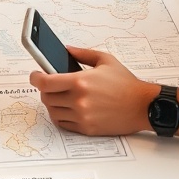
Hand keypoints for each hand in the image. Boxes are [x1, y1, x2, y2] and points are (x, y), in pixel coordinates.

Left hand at [29, 47, 155, 135]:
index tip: (35, 75)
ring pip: (52, 112)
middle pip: (46, 97)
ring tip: (59, 97)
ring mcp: (82, 116)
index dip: (35, 78)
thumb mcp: (105, 60)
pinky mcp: (87, 128)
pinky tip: (68, 109)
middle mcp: (78, 100)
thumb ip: (82, 53)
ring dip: (52, 104)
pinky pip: (63, 124)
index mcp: (80, 81)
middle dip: (45, 90)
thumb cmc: (126, 84)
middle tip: (50, 85)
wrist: (143, 106)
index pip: (45, 82)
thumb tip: (66, 50)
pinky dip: (62, 116)